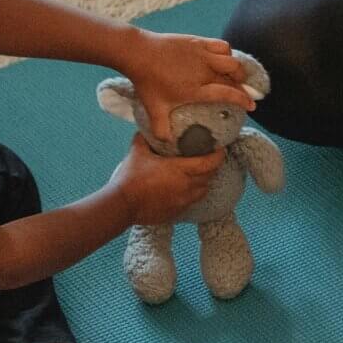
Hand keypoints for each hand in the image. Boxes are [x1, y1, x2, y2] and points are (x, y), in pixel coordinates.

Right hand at [107, 134, 224, 223]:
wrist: (122, 205)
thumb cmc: (130, 178)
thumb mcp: (137, 152)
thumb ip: (144, 139)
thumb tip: (145, 129)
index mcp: (180, 170)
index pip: (209, 163)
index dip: (218, 155)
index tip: (220, 149)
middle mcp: (186, 186)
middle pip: (209, 176)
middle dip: (212, 167)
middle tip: (208, 159)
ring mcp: (182, 201)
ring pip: (203, 191)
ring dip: (204, 182)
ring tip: (198, 175)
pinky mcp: (176, 212)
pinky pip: (192, 202)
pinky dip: (192, 194)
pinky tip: (184, 189)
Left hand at [122, 30, 255, 141]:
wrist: (138, 53)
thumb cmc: (147, 82)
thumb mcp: (153, 108)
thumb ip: (160, 127)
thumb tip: (165, 142)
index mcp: (196, 89)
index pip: (228, 94)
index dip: (243, 100)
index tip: (252, 106)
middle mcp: (204, 71)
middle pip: (235, 76)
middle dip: (243, 85)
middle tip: (242, 90)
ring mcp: (202, 54)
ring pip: (231, 59)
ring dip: (236, 68)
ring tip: (234, 74)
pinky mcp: (198, 41)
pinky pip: (221, 45)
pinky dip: (227, 52)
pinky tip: (222, 58)